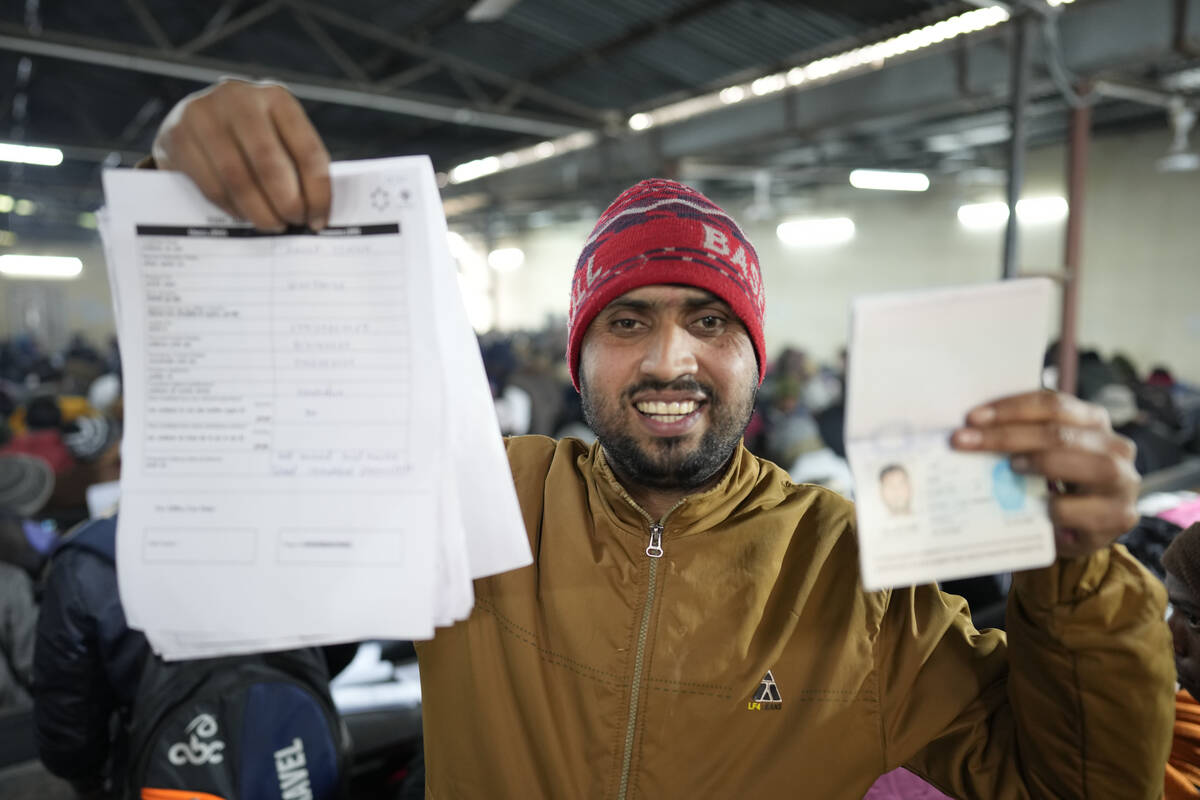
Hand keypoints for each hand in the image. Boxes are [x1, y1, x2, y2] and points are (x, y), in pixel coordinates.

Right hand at [151, 79, 330, 230]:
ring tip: (271, 224)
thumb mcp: (279, 136)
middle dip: (287, 203)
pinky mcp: (177, 135)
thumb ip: (297, 167)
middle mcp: (239, 98)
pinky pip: (211, 185)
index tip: (318, 220)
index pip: (308, 151)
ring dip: (259, 211)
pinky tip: (243, 215)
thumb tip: (315, 214)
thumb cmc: (250, 136)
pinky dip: (232, 208)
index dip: (318, 193)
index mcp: (277, 97)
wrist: (193, 119)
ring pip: (238, 178)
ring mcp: (204, 113)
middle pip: (269, 163)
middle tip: (292, 223)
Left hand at [951, 390, 1139, 559]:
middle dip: (1005, 436)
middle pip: (1058, 433)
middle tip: (963, 441)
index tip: (972, 418)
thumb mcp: (1043, 455)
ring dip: (1035, 463)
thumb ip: (1022, 439)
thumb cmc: (1059, 486)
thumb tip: (971, 430)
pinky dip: (1049, 507)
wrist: (1084, 534)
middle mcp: (1115, 447)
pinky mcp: (1119, 517)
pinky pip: (1075, 508)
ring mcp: (1122, 481)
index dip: (1010, 408)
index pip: (1052, 404)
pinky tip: (1031, 507)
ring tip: (1006, 467)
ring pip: (1077, 463)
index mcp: (1093, 422)